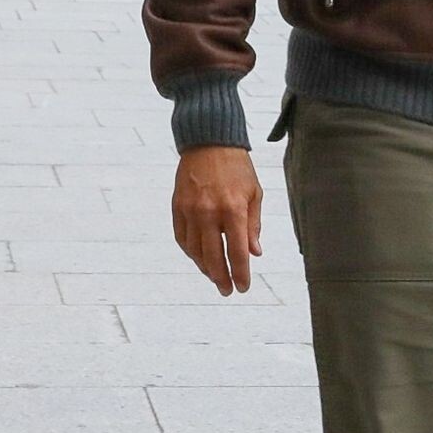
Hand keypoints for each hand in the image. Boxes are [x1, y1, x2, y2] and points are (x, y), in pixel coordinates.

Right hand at [172, 147, 262, 295]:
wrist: (209, 142)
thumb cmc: (237, 168)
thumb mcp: (254, 194)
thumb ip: (253, 226)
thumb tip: (255, 254)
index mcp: (233, 209)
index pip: (237, 251)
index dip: (240, 273)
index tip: (243, 287)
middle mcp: (209, 212)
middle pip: (213, 257)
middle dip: (221, 278)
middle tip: (227, 290)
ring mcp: (190, 210)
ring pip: (195, 251)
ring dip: (205, 268)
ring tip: (215, 277)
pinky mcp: (177, 207)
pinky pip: (182, 238)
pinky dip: (190, 252)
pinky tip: (199, 258)